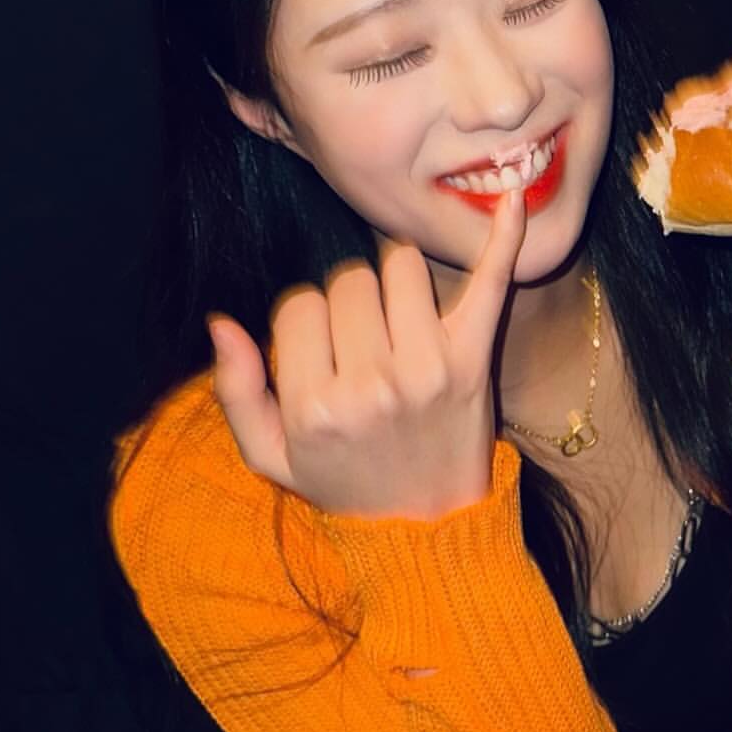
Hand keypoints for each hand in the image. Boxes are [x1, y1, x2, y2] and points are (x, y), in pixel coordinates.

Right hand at [207, 186, 528, 518]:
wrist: (427, 532)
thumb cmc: (344, 486)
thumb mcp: (271, 456)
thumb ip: (236, 391)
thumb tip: (221, 323)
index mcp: (313, 405)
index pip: (298, 305)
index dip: (306, 321)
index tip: (322, 353)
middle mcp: (371, 384)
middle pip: (347, 280)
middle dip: (348, 301)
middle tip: (363, 342)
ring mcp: (427, 369)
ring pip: (399, 267)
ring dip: (394, 281)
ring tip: (398, 321)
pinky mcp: (475, 361)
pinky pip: (490, 283)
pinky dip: (502, 238)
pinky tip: (510, 199)